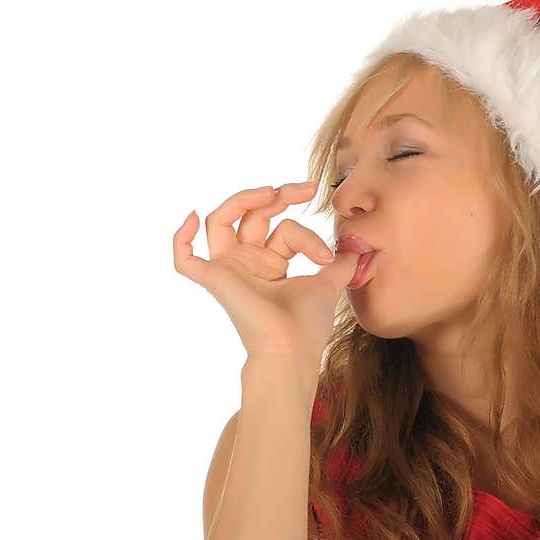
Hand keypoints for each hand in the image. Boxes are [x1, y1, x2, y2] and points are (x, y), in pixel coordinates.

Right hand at [173, 181, 360, 360]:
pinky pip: (185, 260)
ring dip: (242, 200)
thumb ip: (342, 262)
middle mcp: (247, 263)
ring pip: (220, 221)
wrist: (292, 350)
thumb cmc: (307, 326)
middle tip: (308, 189)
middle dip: (280, 196)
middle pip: (253, 214)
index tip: (327, 255)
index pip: (285, 229)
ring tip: (270, 192)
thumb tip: (357, 246)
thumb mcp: (330, 283)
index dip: (307, 237)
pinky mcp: (214, 280)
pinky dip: (181, 238)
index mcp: (270, 264)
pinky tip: (192, 216)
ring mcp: (228, 270)